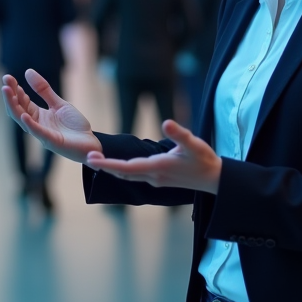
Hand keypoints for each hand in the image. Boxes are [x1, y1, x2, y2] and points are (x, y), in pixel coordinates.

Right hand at [1, 70, 100, 162]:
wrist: (90, 143)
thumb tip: (28, 71)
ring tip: (7, 91)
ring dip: (13, 106)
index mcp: (38, 115)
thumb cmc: (74, 126)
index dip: (15, 90)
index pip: (22, 102)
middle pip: (18, 109)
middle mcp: (36, 124)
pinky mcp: (51, 141)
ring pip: (22, 119)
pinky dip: (30, 124)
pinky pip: (38, 132)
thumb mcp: (59, 104)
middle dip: (10, 96)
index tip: (9, 77)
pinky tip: (24, 114)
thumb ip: (44, 90)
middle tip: (5, 81)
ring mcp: (42, 133)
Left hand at [84, 119, 221, 193]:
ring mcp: (155, 179)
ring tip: (97, 160)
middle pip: (123, 173)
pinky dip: (123, 170)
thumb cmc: (204, 160)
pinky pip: (135, 175)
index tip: (93, 159)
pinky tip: (117, 165)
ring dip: (112, 168)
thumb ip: (179, 133)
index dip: (108, 164)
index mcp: (158, 167)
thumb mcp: (193, 144)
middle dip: (105, 166)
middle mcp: (153, 176)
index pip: (127, 167)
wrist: (214, 179)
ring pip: (128, 175)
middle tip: (87, 158)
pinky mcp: (158, 179)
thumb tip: (165, 122)